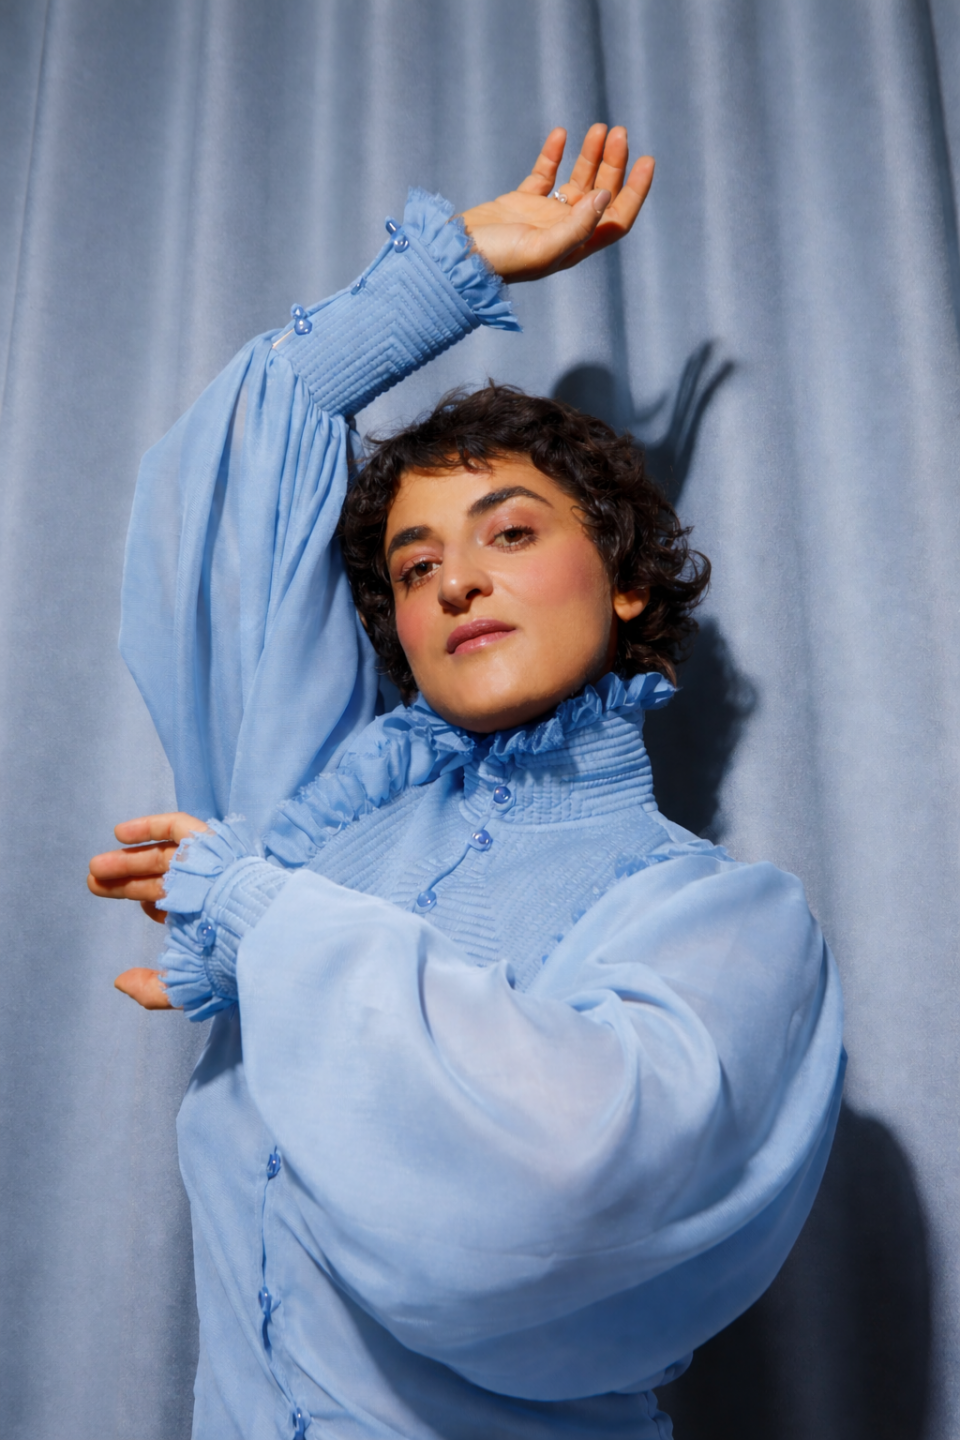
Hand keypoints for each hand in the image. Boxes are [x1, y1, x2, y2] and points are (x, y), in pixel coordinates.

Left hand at [88, 812, 210, 1011]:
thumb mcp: (184, 986)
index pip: (171, 905)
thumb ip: (150, 989)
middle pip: (160, 880)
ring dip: (129, 859)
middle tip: (93, 881)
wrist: (254, 932)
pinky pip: (178, 827)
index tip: (118, 900)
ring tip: (96, 866)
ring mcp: (208, 865)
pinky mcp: (210, 843)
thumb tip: (119, 982)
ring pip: (164, 856)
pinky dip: (150, 828)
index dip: (145, 903)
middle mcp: (205, 890)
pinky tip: (119, 833)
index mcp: (203, 918)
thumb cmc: (225, 961)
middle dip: (126, 881)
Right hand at [460, 124, 653, 283]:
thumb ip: (576, 226)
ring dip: (589, 155)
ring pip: (576, 180)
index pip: (616, 218)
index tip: (646, 160)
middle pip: (600, 193)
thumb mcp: (541, 249)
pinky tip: (561, 134)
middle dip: (613, 163)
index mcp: (575, 247)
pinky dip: (554, 154)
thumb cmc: (497, 262)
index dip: (635, 191)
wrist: (454, 257)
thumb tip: (604, 196)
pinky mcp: (520, 202)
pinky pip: (544, 174)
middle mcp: (564, 231)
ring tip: (597, 128)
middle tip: (617, 132)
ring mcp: (543, 216)